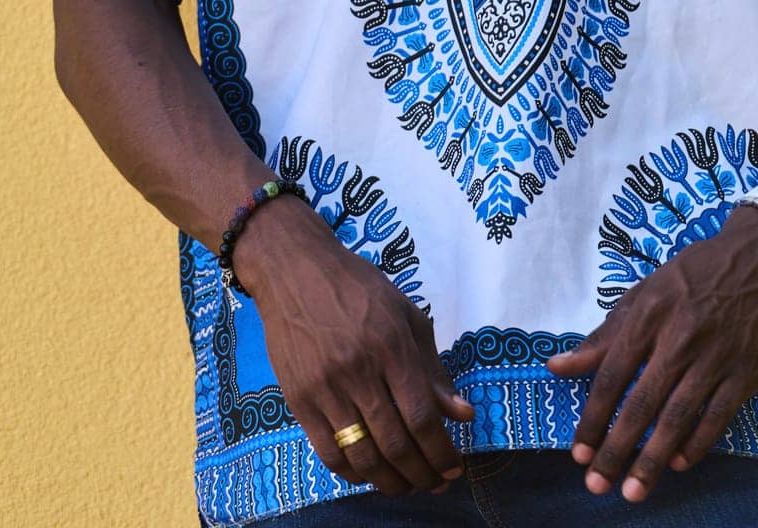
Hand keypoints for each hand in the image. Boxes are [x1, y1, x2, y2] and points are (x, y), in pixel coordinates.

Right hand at [233, 196, 474, 496]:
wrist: (295, 270)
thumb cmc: (358, 287)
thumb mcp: (405, 313)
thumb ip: (432, 367)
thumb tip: (462, 413)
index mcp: (391, 345)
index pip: (421, 415)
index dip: (441, 450)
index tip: (455, 467)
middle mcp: (359, 370)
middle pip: (395, 442)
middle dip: (422, 473)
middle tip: (438, 483)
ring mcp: (325, 388)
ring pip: (362, 456)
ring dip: (390, 482)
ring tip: (408, 487)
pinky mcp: (299, 400)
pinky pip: (328, 453)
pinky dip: (353, 474)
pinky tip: (370, 475)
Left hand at [545, 205, 757, 502]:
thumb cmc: (695, 275)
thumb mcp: (646, 292)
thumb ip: (605, 334)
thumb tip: (558, 366)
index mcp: (650, 313)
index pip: (613, 374)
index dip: (593, 417)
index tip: (577, 452)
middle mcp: (681, 336)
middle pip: (643, 403)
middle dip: (617, 449)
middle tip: (597, 485)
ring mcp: (717, 356)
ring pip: (679, 417)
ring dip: (652, 459)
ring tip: (634, 491)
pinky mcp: (747, 371)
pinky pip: (718, 417)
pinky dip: (696, 445)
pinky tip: (677, 463)